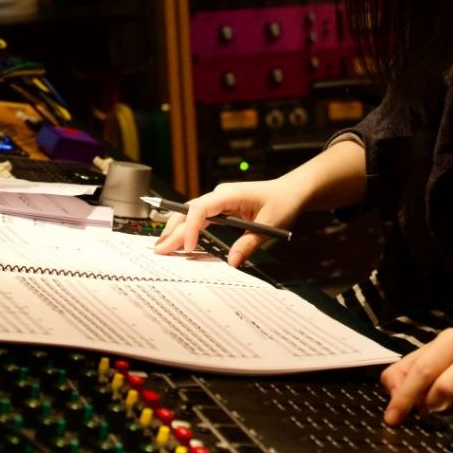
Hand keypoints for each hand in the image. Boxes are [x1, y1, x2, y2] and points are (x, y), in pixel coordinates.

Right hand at [150, 179, 302, 266]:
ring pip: (191, 213)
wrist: (292, 191)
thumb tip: (232, 261)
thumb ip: (249, 244)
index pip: (201, 208)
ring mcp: (220, 200)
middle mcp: (221, 195)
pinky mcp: (222, 207)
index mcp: (230, 194)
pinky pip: (201, 217)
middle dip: (174, 231)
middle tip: (159, 250)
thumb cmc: (283, 203)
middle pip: (190, 211)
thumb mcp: (270, 226)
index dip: (192, 228)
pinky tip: (179, 240)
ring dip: (177, 229)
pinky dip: (189, 228)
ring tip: (162, 246)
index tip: (189, 247)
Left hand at [380, 328, 452, 427]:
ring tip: (450, 404)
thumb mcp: (423, 359)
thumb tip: (395, 395)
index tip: (392, 418)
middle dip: (430, 405)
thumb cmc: (450, 362)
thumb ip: (400, 374)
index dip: (405, 397)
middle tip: (429, 407)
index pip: (424, 371)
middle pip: (445, 391)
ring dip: (449, 415)